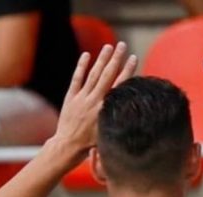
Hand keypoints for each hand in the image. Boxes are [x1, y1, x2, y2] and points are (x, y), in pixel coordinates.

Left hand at [50, 42, 136, 163]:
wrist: (68, 146)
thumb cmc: (91, 144)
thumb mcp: (109, 132)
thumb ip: (117, 118)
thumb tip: (132, 109)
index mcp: (105, 108)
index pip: (119, 85)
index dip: (128, 70)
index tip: (134, 58)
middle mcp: (94, 100)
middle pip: (107, 75)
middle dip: (116, 58)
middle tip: (122, 45)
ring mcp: (81, 97)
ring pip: (93, 74)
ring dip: (101, 59)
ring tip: (108, 46)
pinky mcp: (71, 98)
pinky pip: (77, 79)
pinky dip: (81, 67)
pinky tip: (86, 55)